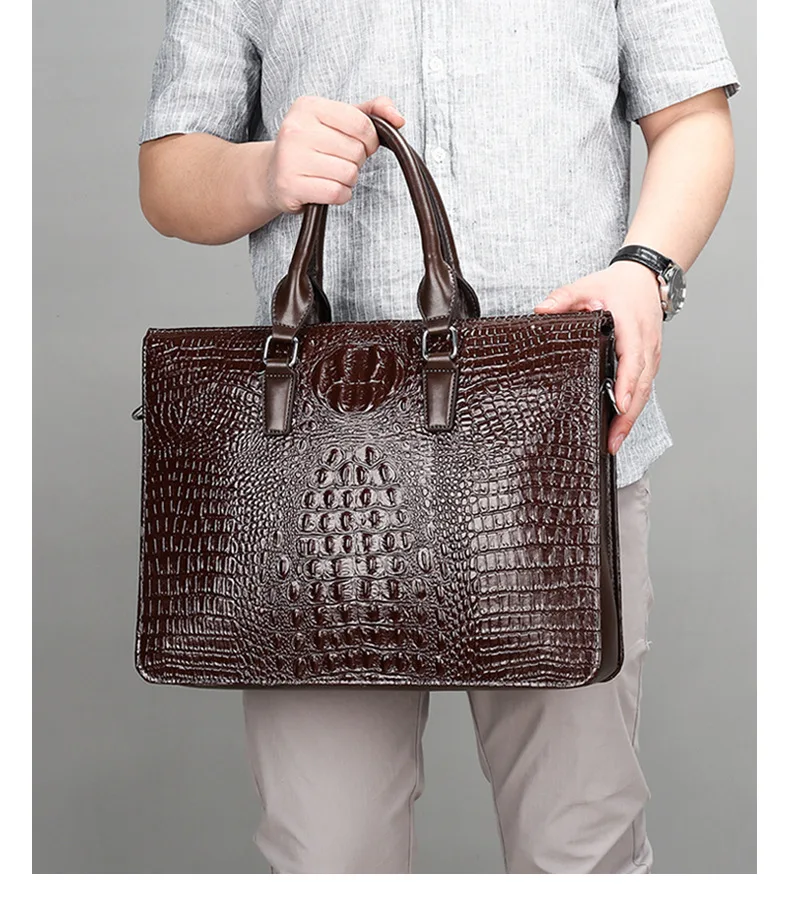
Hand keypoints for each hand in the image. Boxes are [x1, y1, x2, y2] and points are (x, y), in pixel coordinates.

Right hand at [265, 95, 404, 213]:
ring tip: (330, 175)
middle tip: (337, 162)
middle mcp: (295, 128)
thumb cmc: (311, 146)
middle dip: (356, 161)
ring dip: (348, 180)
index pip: (361, 124)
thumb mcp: (338, 120)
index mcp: (308, 106)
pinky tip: (326, 189)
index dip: (369, 140)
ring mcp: (290, 158)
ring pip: (349, 173)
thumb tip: (398, 118)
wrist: (272, 175)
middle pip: (356, 151)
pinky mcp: (290, 185)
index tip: (358, 145)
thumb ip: (371, 112)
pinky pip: (337, 193)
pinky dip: (340, 195)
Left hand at [534, 261, 663, 454]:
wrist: (646, 279)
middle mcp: (647, 347)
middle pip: (641, 387)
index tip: (620, 405)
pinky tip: (619, 425)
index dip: (627, 384)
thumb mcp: (587, 286)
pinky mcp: (649, 362)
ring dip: (631, 418)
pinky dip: (633, 408)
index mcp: (632, 329)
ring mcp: (651, 356)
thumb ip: (563, 297)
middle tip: (612, 442)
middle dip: (628, 417)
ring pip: (645, 392)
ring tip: (613, 442)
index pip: (633, 361)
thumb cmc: (617, 286)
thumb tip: (540, 310)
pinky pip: (643, 388)